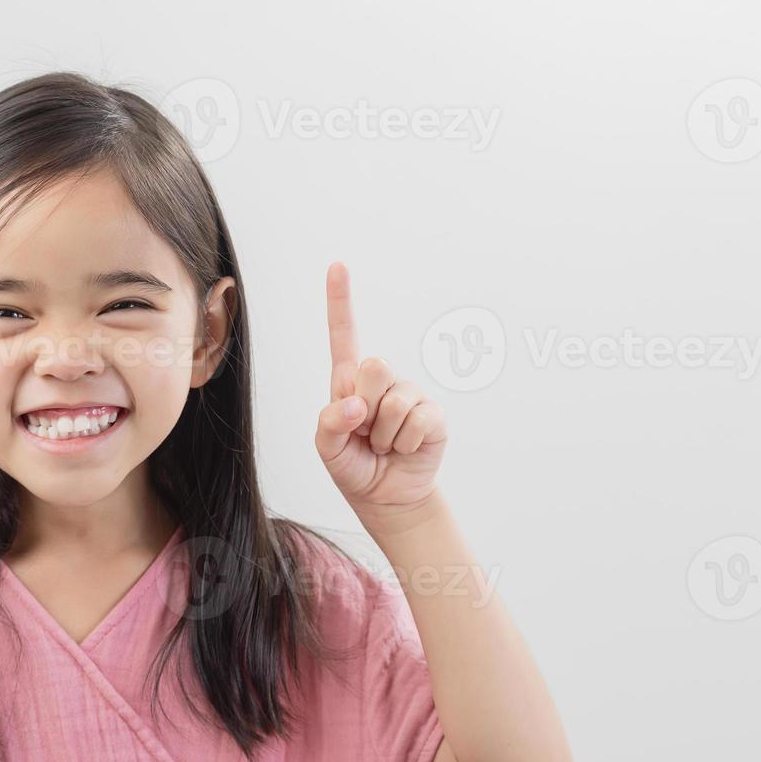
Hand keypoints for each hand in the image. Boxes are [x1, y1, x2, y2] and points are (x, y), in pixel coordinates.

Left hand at [314, 261, 447, 529]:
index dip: (340, 299)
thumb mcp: (327, 449)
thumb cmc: (353, 466)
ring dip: (384, 435)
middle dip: (366, 406)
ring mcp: (410, 394)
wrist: (386, 497)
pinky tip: (404, 450)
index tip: (337, 264)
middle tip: (366, 431)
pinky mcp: (433, 415)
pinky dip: (405, 444)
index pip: (344, 334)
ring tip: (383, 445)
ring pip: (394, 402)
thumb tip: (356, 405)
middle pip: (374, 366)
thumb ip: (330, 424)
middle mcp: (381, 381)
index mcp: (349, 381)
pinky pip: (417, 421)